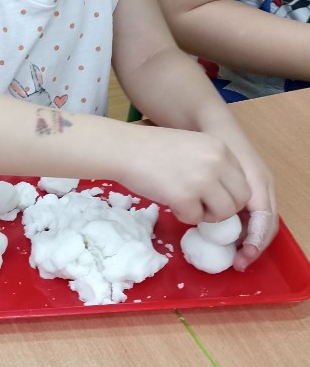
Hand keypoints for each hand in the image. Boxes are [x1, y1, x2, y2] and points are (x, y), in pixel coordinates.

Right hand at [119, 126, 252, 226]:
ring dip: (207, 215)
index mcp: (220, 148)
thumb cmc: (151, 149)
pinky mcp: (184, 196)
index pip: (242, 181)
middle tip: (203, 207)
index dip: (229, 194)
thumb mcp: (192, 148)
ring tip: (187, 205)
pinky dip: (184, 216)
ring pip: (224, 212)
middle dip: (223, 209)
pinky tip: (171, 202)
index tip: (213, 198)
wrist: (124, 149)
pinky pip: (196, 218)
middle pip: (240, 199)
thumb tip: (224, 194)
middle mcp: (217, 162)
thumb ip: (212, 165)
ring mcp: (203, 180)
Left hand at [225, 138, 276, 270]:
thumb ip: (222, 192)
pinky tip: (226, 236)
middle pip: (266, 225)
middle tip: (238, 263)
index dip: (255, 243)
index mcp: (259, 183)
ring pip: (258, 221)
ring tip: (233, 254)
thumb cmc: (213, 142)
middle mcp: (262, 186)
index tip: (241, 259)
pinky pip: (249, 213)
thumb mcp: (217, 167)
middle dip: (254, 247)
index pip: (265, 221)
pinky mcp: (247, 187)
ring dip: (248, 239)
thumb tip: (217, 220)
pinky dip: (241, 228)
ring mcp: (256, 186)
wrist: (208, 122)